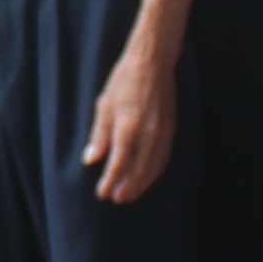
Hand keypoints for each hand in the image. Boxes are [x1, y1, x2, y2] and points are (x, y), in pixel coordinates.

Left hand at [83, 49, 175, 204]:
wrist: (153, 62)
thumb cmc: (124, 81)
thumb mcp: (104, 106)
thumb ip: (99, 136)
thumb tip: (90, 160)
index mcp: (128, 127)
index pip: (119, 164)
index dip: (110, 181)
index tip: (102, 193)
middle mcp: (148, 133)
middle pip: (139, 170)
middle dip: (128, 187)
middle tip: (118, 199)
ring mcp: (162, 132)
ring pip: (154, 167)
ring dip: (143, 183)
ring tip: (131, 193)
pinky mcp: (171, 128)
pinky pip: (164, 157)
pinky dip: (156, 171)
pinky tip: (148, 176)